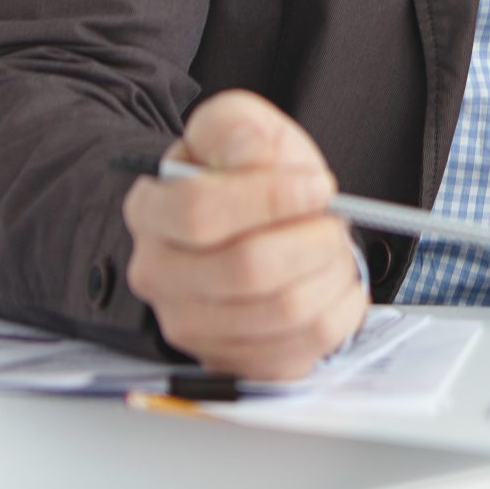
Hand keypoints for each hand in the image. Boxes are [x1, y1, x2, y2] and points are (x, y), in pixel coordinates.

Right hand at [119, 91, 367, 379]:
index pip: (199, 212)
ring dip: (329, 272)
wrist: (259, 220)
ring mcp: (190, 325)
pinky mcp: (232, 360)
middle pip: (247, 269)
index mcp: (152, 210)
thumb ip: (240, 129)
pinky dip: (337, 309)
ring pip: (282, 311)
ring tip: (332, 247)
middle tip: (334, 220)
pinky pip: (303, 347)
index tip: (318, 185)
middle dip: (312, 239)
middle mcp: (159, 274)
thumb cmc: (250, 176)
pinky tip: (329, 282)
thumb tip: (251, 157)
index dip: (271, 199)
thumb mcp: (242, 127)